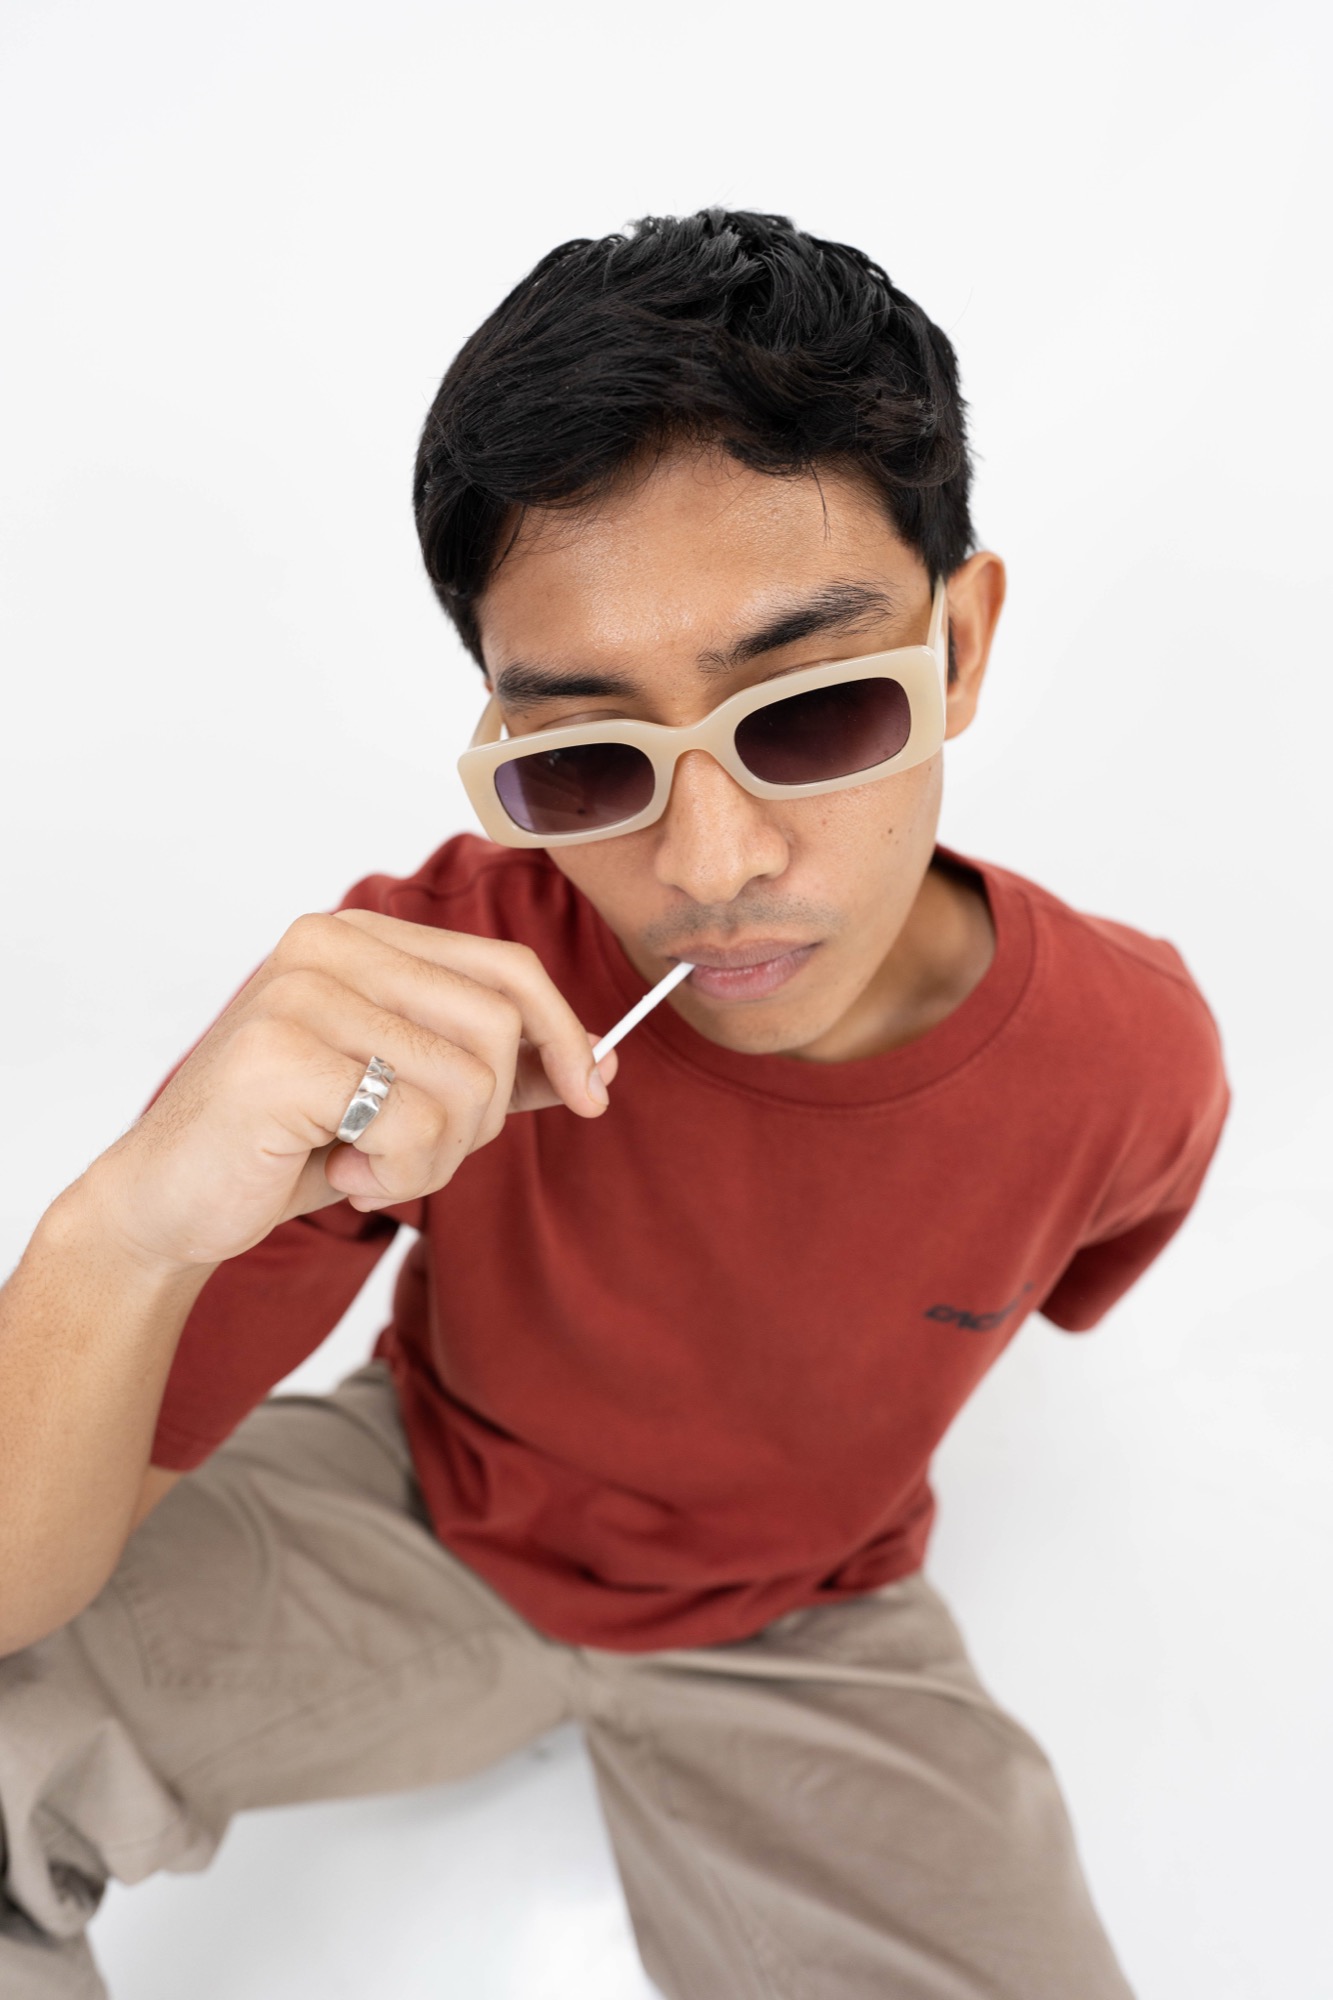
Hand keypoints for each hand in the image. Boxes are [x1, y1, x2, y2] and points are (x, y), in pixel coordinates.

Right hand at [81, 910, 618, 1274]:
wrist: (170, 1201)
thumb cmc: (289, 1142)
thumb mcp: (404, 1096)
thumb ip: (489, 1067)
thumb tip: (596, 1060)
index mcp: (362, 936)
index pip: (505, 969)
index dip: (563, 1034)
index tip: (592, 1094)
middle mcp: (329, 944)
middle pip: (495, 1028)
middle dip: (481, 1120)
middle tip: (417, 1155)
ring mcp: (300, 993)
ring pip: (462, 1085)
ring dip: (434, 1160)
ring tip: (370, 1167)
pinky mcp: (280, 1056)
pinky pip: (412, 1126)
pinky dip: (396, 1175)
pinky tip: (341, 1175)